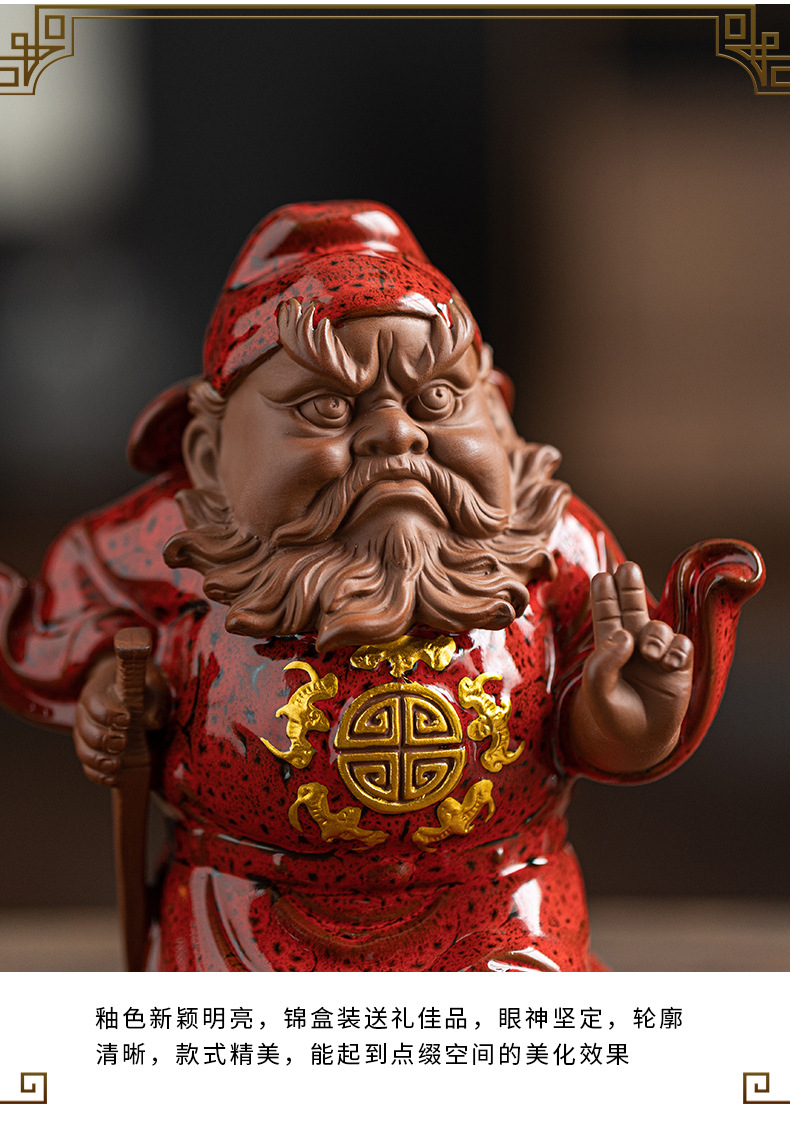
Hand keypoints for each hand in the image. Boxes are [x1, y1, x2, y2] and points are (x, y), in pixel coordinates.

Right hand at [74, 653, 169, 786]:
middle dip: (103, 739)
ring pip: (84, 752)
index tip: (127, 719)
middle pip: (85, 730)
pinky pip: (90, 769)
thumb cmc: (145, 693)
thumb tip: (152, 723)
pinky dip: (100, 776)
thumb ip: (154, 702)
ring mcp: (85, 738)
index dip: (108, 714)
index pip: (95, 704)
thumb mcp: (154, 690)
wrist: (140, 704)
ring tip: (117, 765)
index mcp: (97, 694)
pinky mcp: (92, 755)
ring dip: (99, 761)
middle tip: (123, 742)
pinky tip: (115, 780)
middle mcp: (85, 716)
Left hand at [569, 561, 692, 773]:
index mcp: (608, 646)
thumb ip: (605, 662)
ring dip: (655, 635)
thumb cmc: (611, 714)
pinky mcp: (678, 665)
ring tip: (650, 654)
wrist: (638, 739)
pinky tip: (669, 663)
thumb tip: (625, 634)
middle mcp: (632, 644)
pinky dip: (676, 650)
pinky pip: (681, 646)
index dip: (605, 596)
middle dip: (630, 587)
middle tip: (627, 567)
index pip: (606, 614)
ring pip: (658, 627)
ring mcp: (656, 653)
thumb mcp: (598, 690)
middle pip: (632, 607)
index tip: (602, 576)